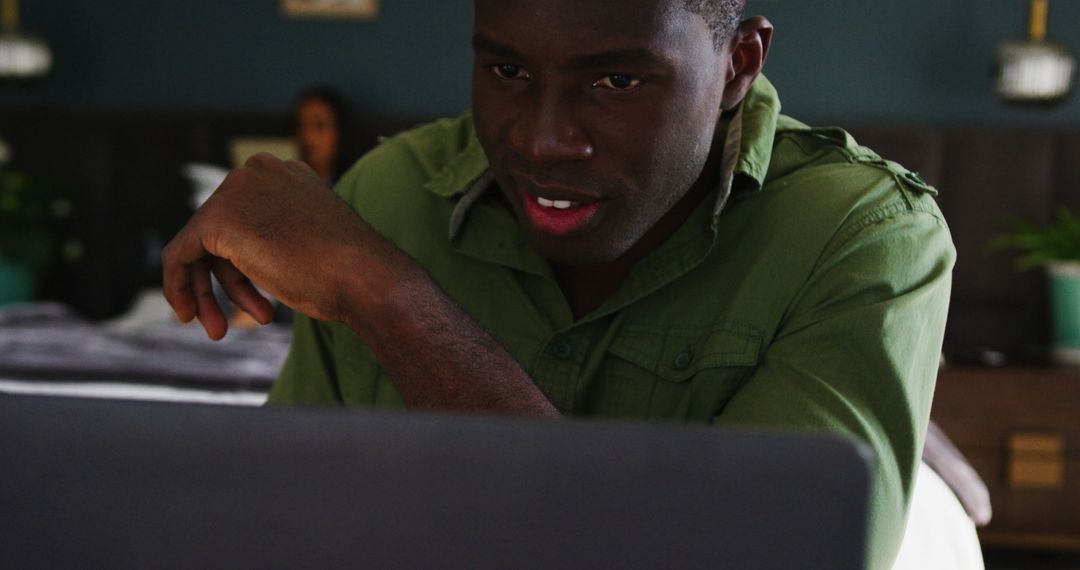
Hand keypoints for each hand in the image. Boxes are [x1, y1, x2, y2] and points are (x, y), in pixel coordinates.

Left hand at [162, 154, 369, 339]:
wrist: (366, 277)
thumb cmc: (351, 273)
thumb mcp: (315, 243)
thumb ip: (283, 238)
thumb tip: (258, 257)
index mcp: (287, 174)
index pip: (246, 216)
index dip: (242, 263)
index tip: (247, 300)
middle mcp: (259, 172)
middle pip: (220, 231)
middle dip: (224, 280)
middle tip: (227, 324)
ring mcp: (237, 192)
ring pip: (199, 245)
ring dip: (205, 292)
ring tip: (220, 331)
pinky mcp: (219, 219)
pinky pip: (180, 254)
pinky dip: (178, 286)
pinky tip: (188, 315)